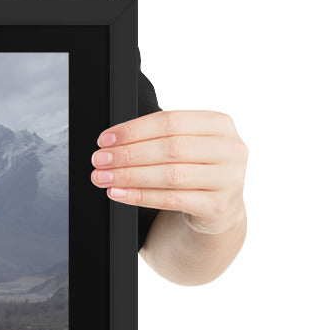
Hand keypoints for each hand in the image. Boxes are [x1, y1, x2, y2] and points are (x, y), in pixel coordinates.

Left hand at [90, 110, 247, 234]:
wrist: (219, 208)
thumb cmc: (194, 169)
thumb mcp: (185, 145)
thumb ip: (157, 137)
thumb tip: (111, 142)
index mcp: (220, 124)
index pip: (171, 121)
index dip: (134, 130)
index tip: (105, 140)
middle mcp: (231, 149)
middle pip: (170, 148)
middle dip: (127, 154)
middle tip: (99, 160)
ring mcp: (229, 179)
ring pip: (170, 175)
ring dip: (129, 176)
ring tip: (103, 177)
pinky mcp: (219, 206)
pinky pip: (171, 200)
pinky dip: (139, 196)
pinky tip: (118, 193)